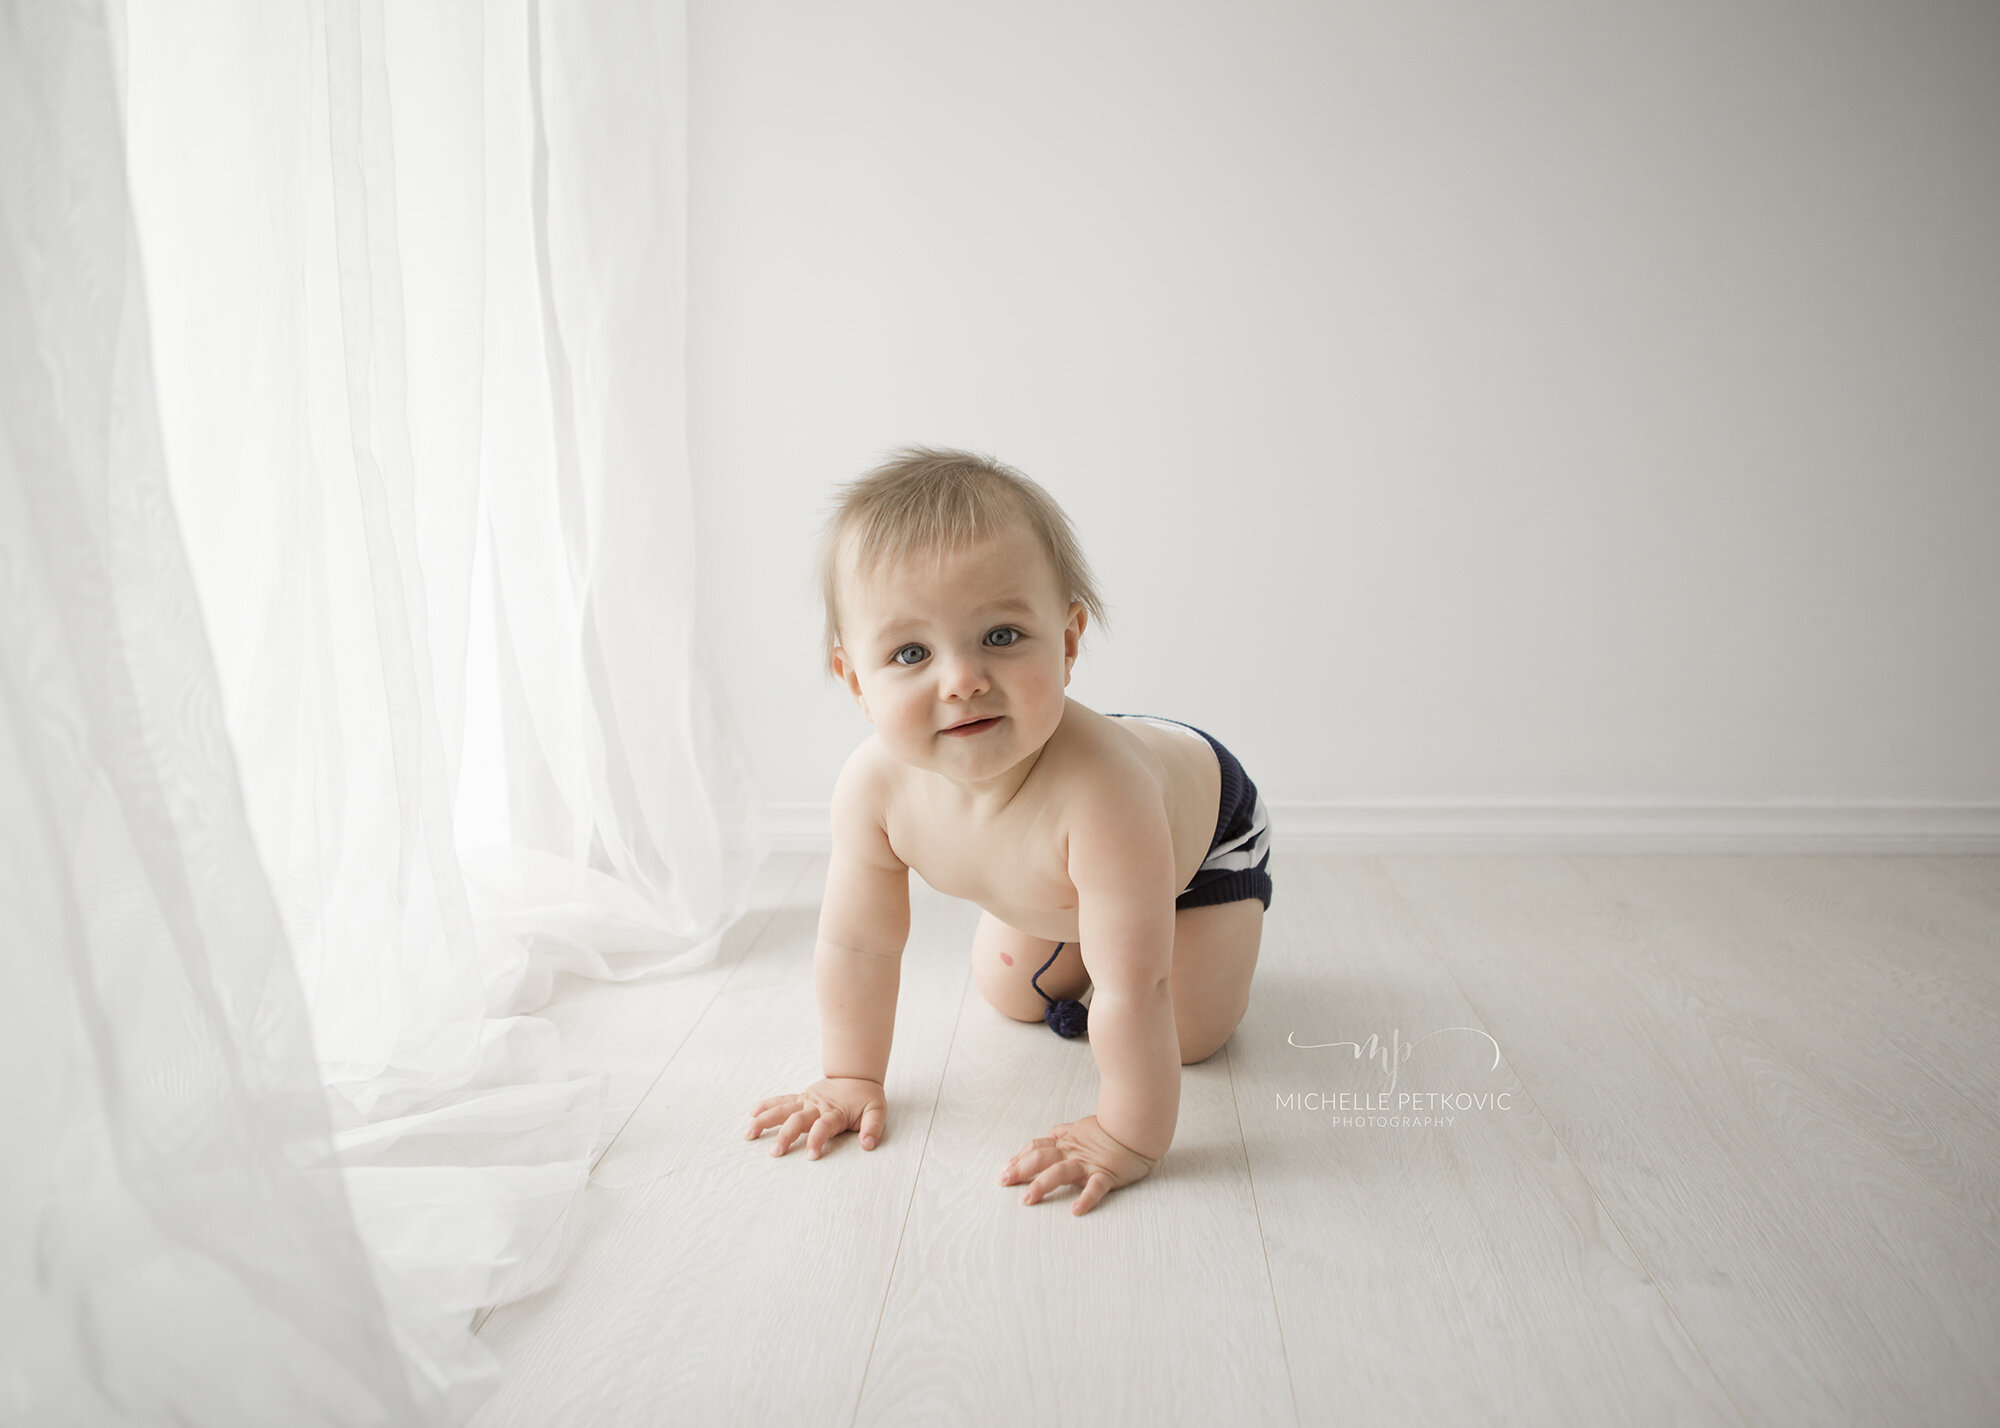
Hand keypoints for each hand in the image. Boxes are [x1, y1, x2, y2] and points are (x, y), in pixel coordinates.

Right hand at [745, 1077, 886, 1158]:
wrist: (857, 1074)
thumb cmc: (866, 1097)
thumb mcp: (877, 1111)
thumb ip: (873, 1127)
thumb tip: (867, 1145)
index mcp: (835, 1112)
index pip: (823, 1127)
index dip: (817, 1140)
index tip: (811, 1156)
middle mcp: (817, 1106)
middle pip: (797, 1120)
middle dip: (786, 1136)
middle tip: (775, 1153)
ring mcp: (806, 1101)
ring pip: (782, 1110)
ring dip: (765, 1121)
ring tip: (749, 1134)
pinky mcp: (800, 1098)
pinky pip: (781, 1101)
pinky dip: (766, 1106)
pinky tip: (752, 1114)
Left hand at [997, 1114, 1159, 1215]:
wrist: (1139, 1124)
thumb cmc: (1113, 1128)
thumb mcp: (1083, 1127)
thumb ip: (1066, 1133)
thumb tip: (1050, 1135)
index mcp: (1067, 1143)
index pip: (1037, 1148)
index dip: (1019, 1157)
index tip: (1005, 1169)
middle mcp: (1073, 1153)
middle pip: (1041, 1158)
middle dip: (1020, 1170)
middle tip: (1003, 1182)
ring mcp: (1089, 1163)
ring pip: (1060, 1172)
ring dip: (1042, 1185)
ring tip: (1027, 1200)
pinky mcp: (1107, 1174)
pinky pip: (1095, 1187)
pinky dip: (1086, 1198)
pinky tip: (1075, 1210)